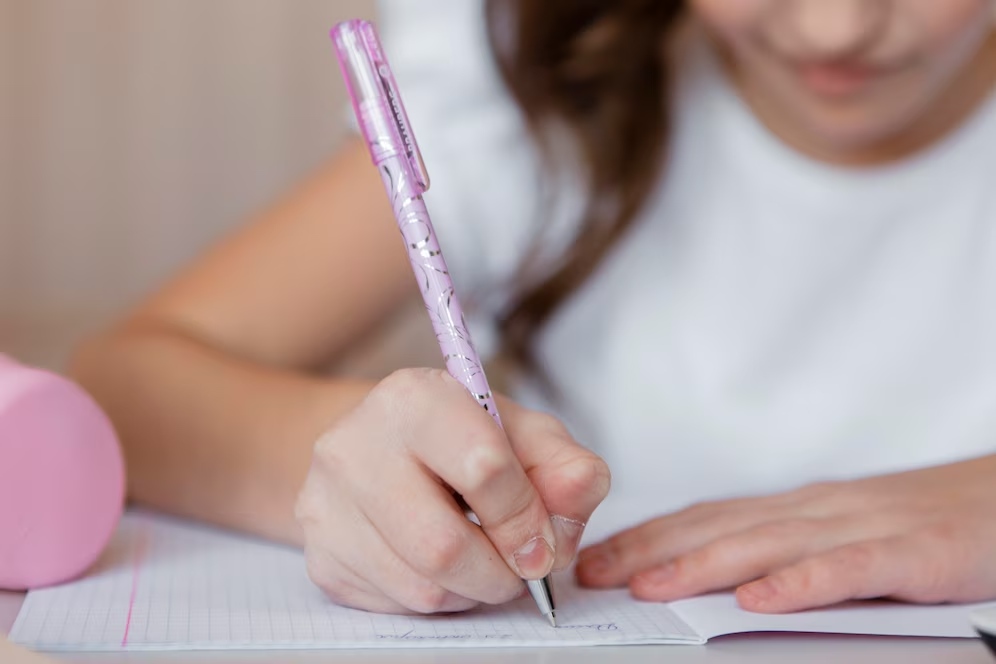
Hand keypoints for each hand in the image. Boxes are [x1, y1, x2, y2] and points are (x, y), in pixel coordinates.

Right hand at [295, 368, 609, 614]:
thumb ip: (564, 463)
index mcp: (413, 399)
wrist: (383, 448)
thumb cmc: (460, 440)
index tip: (543, 540)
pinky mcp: (320, 554)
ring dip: (471, 591)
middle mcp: (354, 444)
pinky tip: (442, 567)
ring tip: (482, 562)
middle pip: (443, 546)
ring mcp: (325, 503)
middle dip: (499, 573)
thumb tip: (580, 491)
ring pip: (419, 587)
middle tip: (519, 568)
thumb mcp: (522, 434)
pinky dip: (437, 600)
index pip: (483, 467)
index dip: (527, 518)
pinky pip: (394, 606)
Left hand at [576, 456, 995, 612]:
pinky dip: (801, 583)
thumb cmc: (924, 524)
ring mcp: (864, 527)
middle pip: (722, 528)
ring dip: (703, 564)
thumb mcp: (844, 532)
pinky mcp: (913, 552)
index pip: (709, 519)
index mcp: (800, 508)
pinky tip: (759, 601)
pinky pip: (850, 569)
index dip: (649, 537)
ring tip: (649, 586)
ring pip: (770, 544)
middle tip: (594, 573)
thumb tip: (724, 580)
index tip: (597, 559)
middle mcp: (818, 510)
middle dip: (652, 550)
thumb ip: (789, 549)